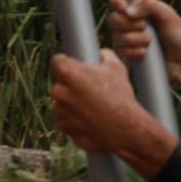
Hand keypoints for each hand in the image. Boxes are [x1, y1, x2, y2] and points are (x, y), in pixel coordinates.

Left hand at [50, 50, 177, 174]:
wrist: (123, 127)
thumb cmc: (120, 96)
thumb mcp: (117, 68)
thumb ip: (105, 56)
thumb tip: (102, 53)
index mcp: (69, 73)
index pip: (57, 61)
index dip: (66, 62)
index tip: (74, 66)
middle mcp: (58, 90)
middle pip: (61, 84)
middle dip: (72, 86)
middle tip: (91, 90)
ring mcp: (59, 110)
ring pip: (63, 103)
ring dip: (74, 104)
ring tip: (95, 107)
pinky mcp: (62, 126)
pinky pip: (66, 120)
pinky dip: (75, 120)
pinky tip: (92, 119)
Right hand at [106, 0, 180, 103]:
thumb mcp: (169, 17)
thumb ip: (151, 6)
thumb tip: (128, 10)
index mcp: (142, 8)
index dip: (116, 2)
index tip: (124, 8)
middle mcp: (132, 22)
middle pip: (112, 19)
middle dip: (127, 24)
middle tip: (145, 27)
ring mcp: (129, 37)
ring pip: (116, 36)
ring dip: (133, 40)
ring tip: (150, 41)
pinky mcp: (129, 52)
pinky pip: (120, 51)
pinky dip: (133, 52)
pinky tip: (145, 53)